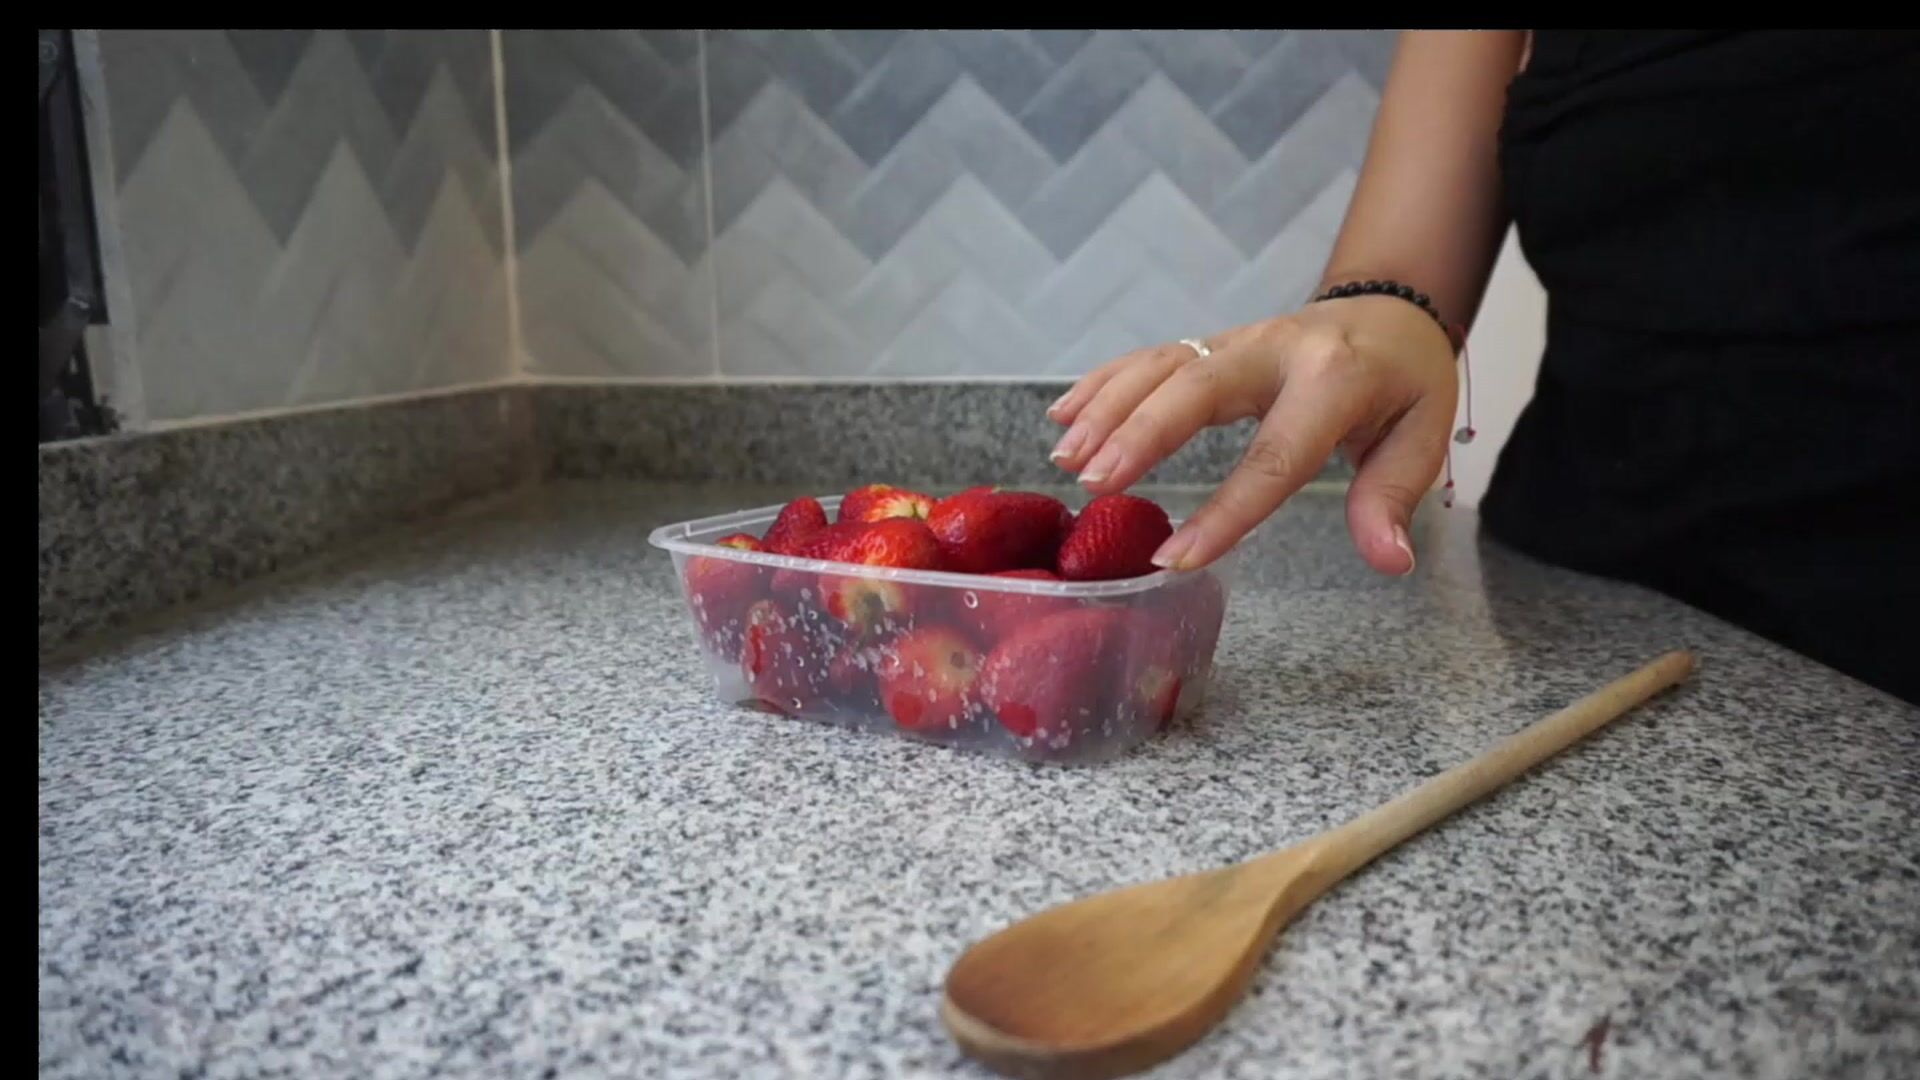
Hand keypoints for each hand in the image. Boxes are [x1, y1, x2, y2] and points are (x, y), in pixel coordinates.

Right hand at [1046, 296, 1458, 574]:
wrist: (1390, 312)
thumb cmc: (1404, 385)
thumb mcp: (1422, 437)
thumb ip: (1393, 497)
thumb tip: (1389, 560)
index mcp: (1336, 380)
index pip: (1275, 455)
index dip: (1226, 511)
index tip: (1177, 559)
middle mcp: (1276, 351)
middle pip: (1198, 389)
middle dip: (1141, 434)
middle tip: (1094, 484)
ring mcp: (1236, 342)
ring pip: (1163, 366)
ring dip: (1107, 408)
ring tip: (1064, 459)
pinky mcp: (1211, 343)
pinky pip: (1150, 356)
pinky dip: (1102, 383)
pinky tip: (1062, 415)